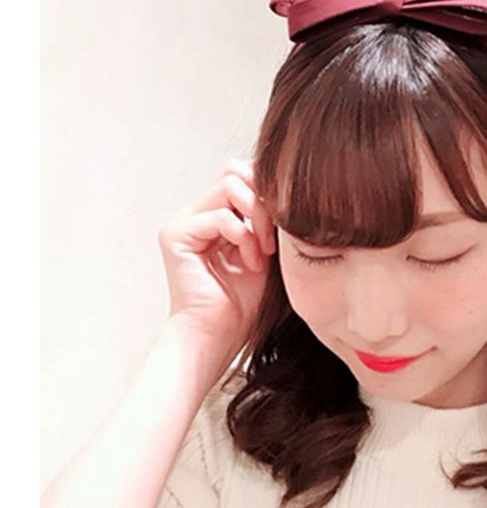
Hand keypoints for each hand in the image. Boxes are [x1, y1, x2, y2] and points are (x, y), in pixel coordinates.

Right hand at [158, 159, 274, 365]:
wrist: (218, 337)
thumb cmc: (241, 305)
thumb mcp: (265, 252)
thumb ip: (269, 220)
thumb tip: (288, 190)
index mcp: (215, 215)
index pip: (243, 176)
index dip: (269, 194)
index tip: (284, 230)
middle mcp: (196, 213)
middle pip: (235, 171)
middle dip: (263, 200)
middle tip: (274, 238)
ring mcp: (184, 222)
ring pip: (229, 185)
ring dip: (256, 218)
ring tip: (263, 252)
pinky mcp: (176, 235)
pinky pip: (221, 216)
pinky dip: (244, 237)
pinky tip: (252, 263)